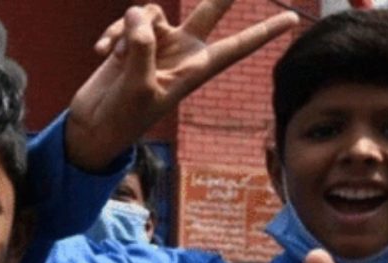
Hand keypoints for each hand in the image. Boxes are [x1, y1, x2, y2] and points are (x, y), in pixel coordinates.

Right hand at [65, 2, 297, 170]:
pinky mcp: (132, 40)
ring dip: (131, 26)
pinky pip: (129, 20)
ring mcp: (157, 44)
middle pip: (210, 11)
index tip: (293, 20)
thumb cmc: (123, 116)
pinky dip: (114, 32)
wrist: (94, 126)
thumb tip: (140, 14)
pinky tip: (101, 52)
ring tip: (115, 53)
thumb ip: (142, 46)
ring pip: (153, 12)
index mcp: (195, 69)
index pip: (237, 47)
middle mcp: (181, 51)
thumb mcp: (138, 85)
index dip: (263, 33)